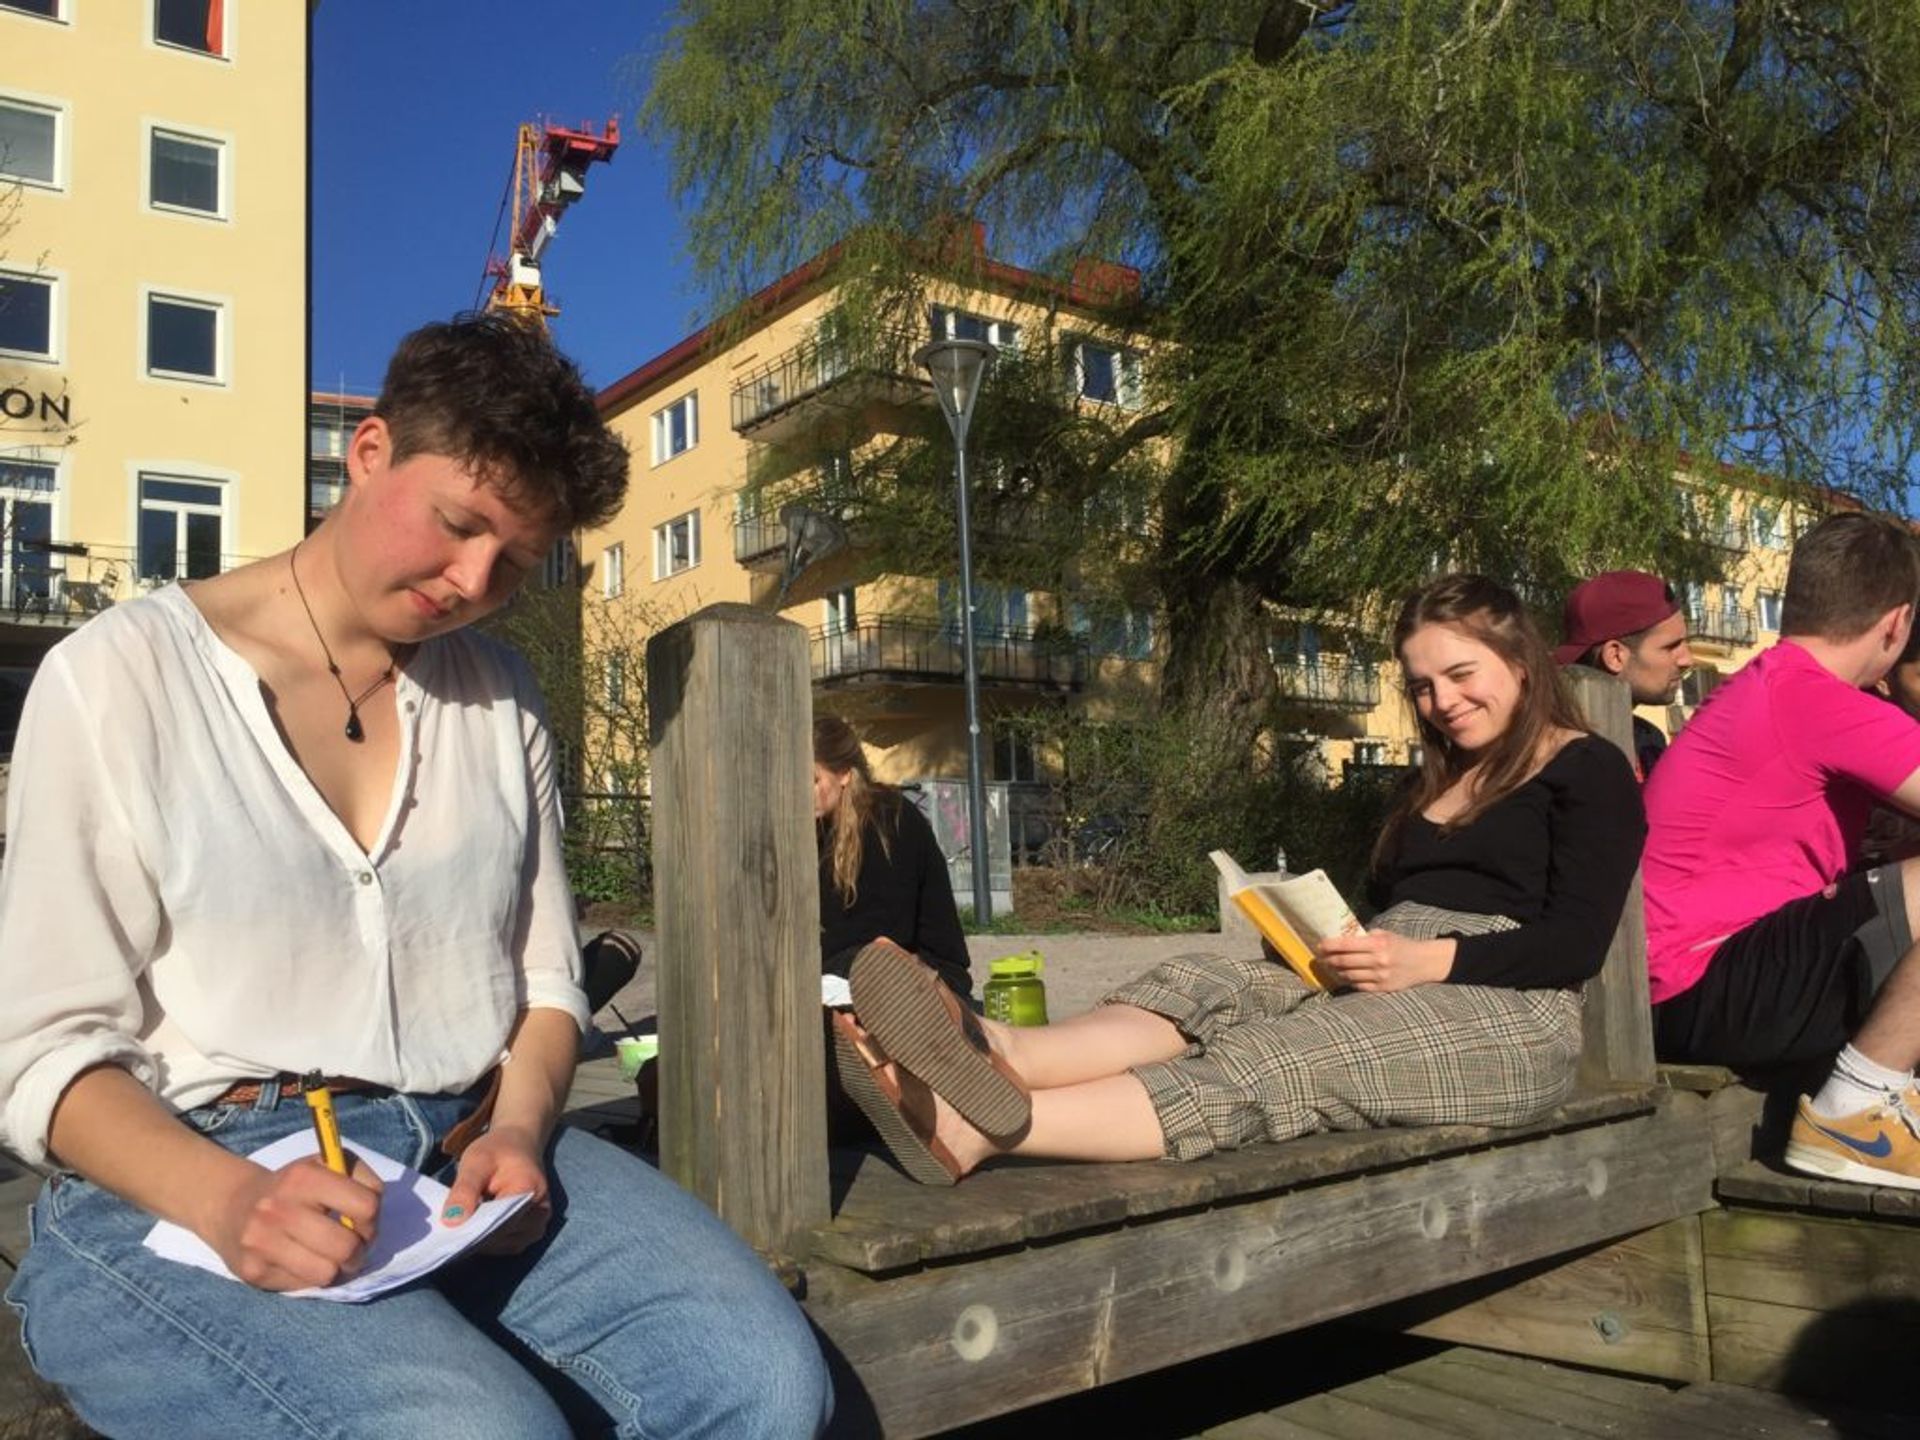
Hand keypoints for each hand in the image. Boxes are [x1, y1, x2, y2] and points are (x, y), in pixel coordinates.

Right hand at [203, 1155, 382, 1291]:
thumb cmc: (294, 1186)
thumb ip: (360, 1179)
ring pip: (327, 1273)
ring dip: (338, 1270)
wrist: (231, 1204)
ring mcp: (262, 1242)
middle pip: (347, 1247)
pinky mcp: (252, 1271)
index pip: (366, 1206)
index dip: (373, 1220)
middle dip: (360, 1252)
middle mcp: (278, 1208)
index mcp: (304, 1177)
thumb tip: (373, 1218)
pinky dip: (311, 1277)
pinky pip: (302, 1286)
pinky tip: (303, 1262)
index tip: (365, 1222)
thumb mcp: (328, 1164)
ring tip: (333, 1258)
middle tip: (354, 1248)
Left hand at [440, 1125, 550, 1253]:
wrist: (519, 1144)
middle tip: (450, 1231)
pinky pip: (508, 1245)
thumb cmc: (497, 1149)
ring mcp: (538, 1224)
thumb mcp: (476, 1161)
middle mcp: (540, 1212)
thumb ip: (464, 1190)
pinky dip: (491, 1242)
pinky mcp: (532, 1231)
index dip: (473, 1230)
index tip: (449, 1230)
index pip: (499, 1223)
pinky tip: (475, 1230)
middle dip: (475, 1237)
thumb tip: (451, 1222)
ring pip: (505, 1245)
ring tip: (463, 1228)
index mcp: (529, 1191)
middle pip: (503, 1236)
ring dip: (483, 1241)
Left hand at [1315, 931, 1454, 992]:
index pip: (1346, 945)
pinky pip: (1358, 985)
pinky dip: (1348, 980)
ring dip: (1336, 971)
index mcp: (1378, 944)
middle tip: (1320, 957)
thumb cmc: (1400, 945)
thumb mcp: (1384, 934)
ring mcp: (1380, 977)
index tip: (1319, 945)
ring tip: (1329, 966)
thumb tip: (1338, 937)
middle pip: (1344, 961)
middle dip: (1328, 959)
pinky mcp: (1382, 989)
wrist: (1424, 962)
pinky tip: (1343, 975)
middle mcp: (1378, 961)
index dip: (1329, 946)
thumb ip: (1364, 937)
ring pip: (1348, 975)